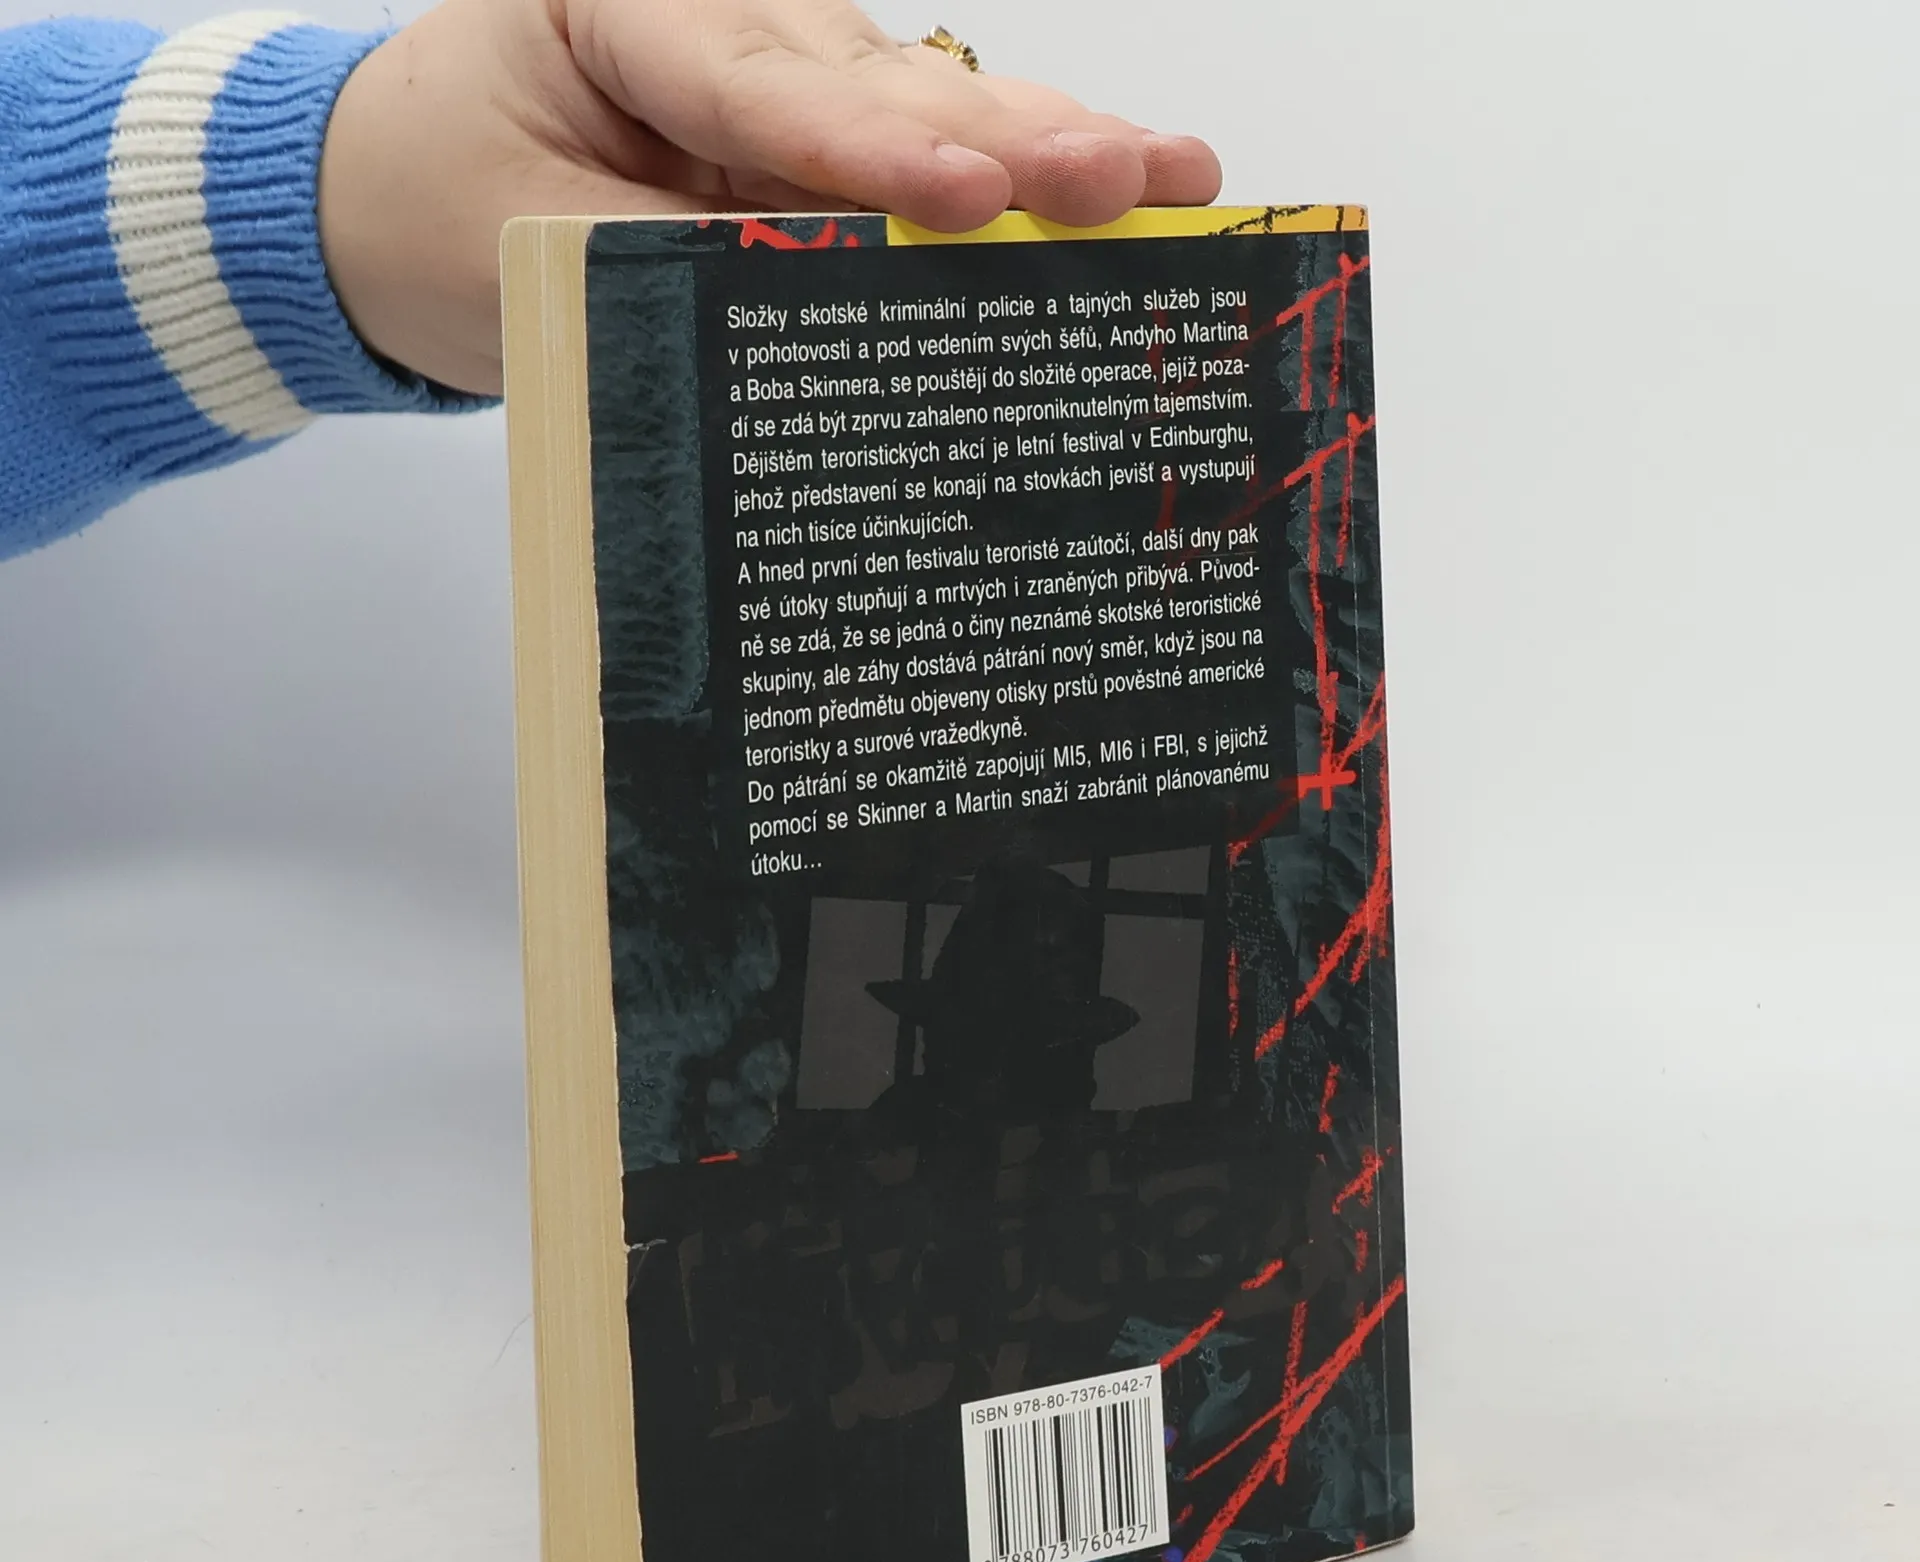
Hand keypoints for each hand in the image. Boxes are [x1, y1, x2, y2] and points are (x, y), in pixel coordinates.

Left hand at [316, 0, 1222, 393]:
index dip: (868, 146)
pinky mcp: (822, 135)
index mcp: (620, 4)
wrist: (398, 202)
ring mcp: (786, 71)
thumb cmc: (443, 205)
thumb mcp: (528, 254)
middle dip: (1007, 140)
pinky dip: (1021, 192)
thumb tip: (824, 328)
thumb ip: (675, 272)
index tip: (967, 191)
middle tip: (1124, 179)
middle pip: (875, 83)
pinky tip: (1129, 193)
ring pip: (927, 109)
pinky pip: (924, 157)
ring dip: (1049, 155)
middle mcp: (726, 15)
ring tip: (1172, 181)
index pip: (755, 83)